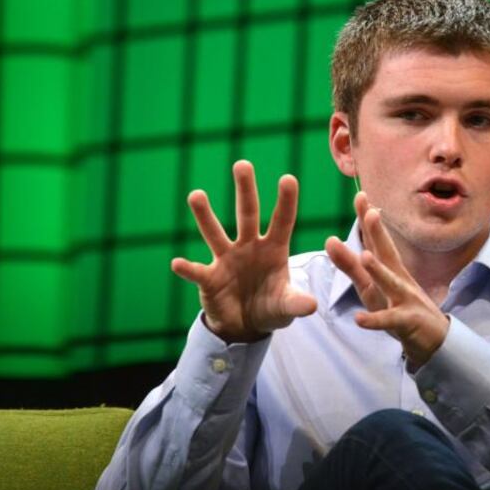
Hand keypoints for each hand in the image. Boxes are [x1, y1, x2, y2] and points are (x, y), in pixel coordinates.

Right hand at [171, 160, 317, 342]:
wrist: (246, 326)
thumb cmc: (270, 307)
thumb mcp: (286, 307)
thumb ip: (296, 303)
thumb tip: (312, 306)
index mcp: (273, 249)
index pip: (282, 221)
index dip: (285, 202)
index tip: (288, 178)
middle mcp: (249, 247)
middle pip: (247, 214)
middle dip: (246, 190)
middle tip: (242, 164)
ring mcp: (226, 259)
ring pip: (215, 233)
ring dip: (205, 215)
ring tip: (196, 194)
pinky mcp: (209, 278)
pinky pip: (197, 271)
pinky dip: (187, 269)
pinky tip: (177, 263)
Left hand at [325, 192, 448, 367]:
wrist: (434, 339)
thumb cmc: (400, 307)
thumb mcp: (371, 285)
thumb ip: (350, 265)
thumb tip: (329, 240)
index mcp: (389, 269)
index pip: (377, 240)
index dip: (369, 219)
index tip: (360, 195)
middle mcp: (398, 279)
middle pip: (387, 253)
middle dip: (378, 232)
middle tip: (370, 210)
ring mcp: (404, 299)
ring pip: (391, 283)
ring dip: (379, 270)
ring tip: (365, 257)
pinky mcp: (406, 322)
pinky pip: (389, 321)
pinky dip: (374, 320)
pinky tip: (359, 319)